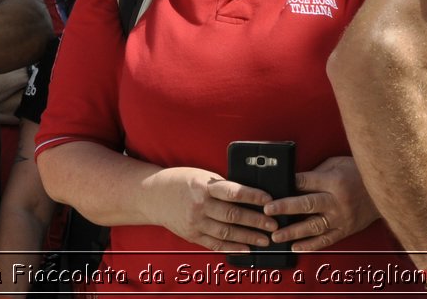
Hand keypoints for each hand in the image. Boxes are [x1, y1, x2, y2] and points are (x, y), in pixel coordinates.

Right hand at [143, 167, 276, 252]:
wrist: (153, 195)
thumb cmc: (180, 181)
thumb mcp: (201, 176)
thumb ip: (221, 186)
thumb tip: (248, 195)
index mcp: (203, 186)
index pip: (233, 192)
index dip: (253, 196)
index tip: (269, 200)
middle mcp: (199, 206)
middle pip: (233, 215)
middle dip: (256, 221)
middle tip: (273, 225)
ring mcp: (195, 223)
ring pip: (226, 233)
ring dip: (248, 237)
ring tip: (265, 239)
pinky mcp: (192, 235)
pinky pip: (215, 244)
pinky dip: (232, 248)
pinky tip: (246, 249)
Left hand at [261, 155, 379, 252]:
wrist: (384, 190)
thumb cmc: (357, 173)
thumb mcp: (337, 164)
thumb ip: (317, 173)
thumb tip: (294, 181)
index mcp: (334, 181)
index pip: (306, 181)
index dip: (289, 183)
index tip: (274, 186)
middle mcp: (337, 201)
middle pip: (307, 204)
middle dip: (285, 207)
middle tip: (268, 211)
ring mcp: (341, 218)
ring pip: (314, 227)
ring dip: (293, 232)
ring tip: (276, 236)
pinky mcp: (345, 230)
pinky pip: (326, 240)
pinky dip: (310, 245)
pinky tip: (296, 247)